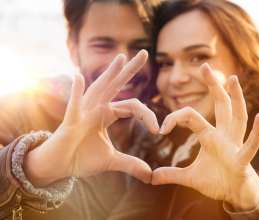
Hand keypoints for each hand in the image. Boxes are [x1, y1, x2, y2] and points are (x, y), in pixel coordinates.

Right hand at [24, 50, 158, 185]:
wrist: (60, 167)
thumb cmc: (82, 157)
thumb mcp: (111, 160)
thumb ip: (130, 164)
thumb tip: (150, 175)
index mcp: (107, 113)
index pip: (133, 106)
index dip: (147, 116)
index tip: (158, 130)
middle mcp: (97, 107)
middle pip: (116, 85)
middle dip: (130, 70)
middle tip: (145, 53)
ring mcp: (84, 111)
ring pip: (99, 88)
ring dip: (109, 73)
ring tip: (121, 58)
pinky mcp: (71, 121)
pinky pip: (74, 104)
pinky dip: (76, 91)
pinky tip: (78, 75)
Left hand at [152, 63, 258, 209]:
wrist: (236, 196)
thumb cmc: (217, 181)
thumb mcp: (191, 177)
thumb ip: (172, 174)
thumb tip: (151, 177)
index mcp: (210, 136)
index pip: (191, 117)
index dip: (175, 118)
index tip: (161, 129)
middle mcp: (224, 135)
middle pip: (220, 106)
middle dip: (213, 86)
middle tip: (205, 66)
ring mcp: (235, 145)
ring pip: (237, 117)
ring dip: (236, 98)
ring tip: (232, 79)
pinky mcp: (242, 160)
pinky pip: (250, 145)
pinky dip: (256, 132)